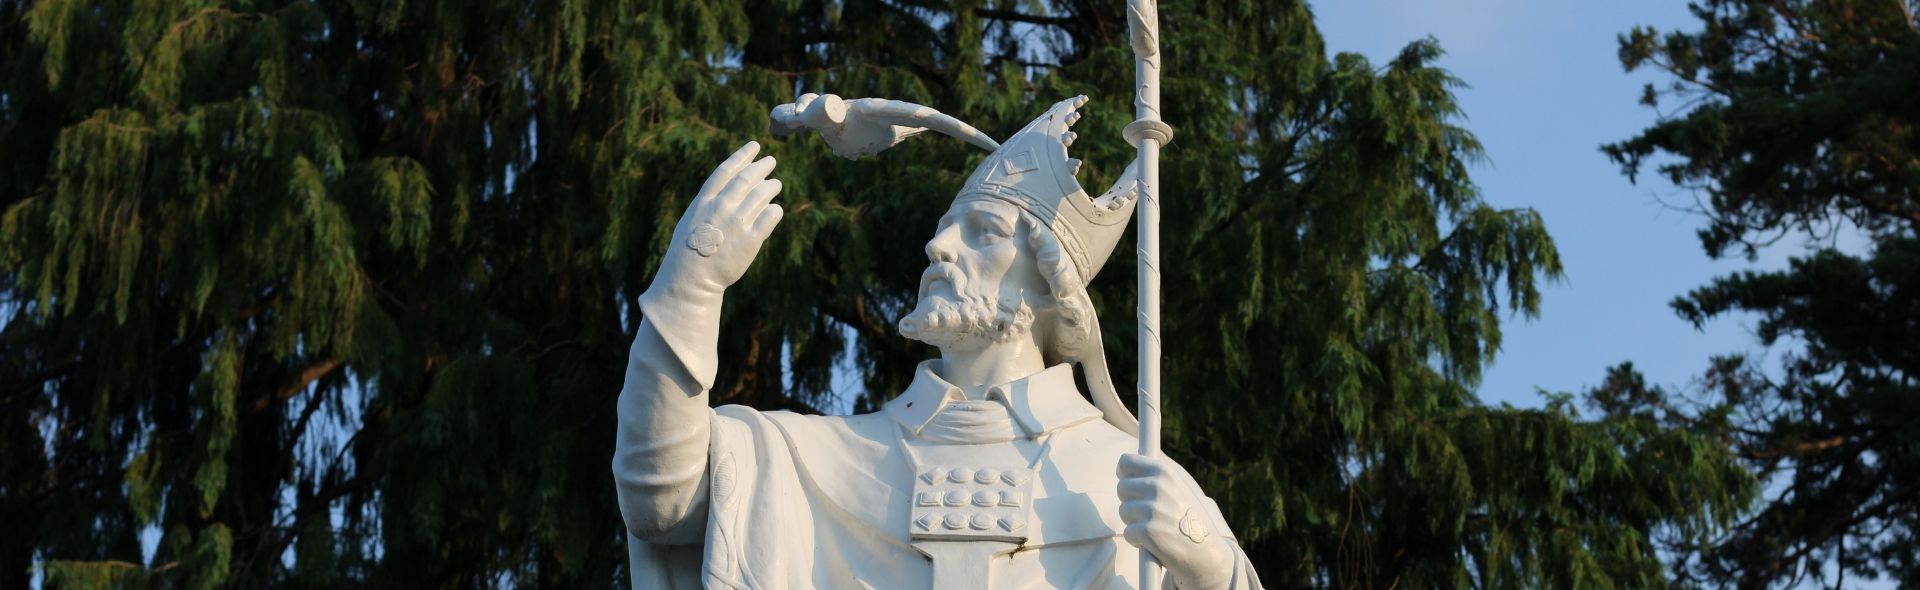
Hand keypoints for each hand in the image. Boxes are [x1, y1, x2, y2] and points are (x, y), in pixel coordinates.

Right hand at [650, 141, 783, 296]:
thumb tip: (729, 190)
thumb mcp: (692, 220)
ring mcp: (737, 223)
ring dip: (771, 186)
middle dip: (761, 166)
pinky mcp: (751, 241)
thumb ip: (710, 203)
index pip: (726, 171)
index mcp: (705, 201)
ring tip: (775, 184)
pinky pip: (770, 217)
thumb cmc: (689, 250)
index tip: (754, 146)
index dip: (742, 156)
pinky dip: (774, 209)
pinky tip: (774, 208)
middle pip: (747, 179)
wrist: (691, 278)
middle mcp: (722, 208)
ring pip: (762, 195)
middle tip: (771, 161)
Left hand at [770, 93, 998, 158]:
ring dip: (959, 135)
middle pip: (933, 120)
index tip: (964, 132)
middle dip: (962, 131)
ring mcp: (895, 123)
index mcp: (878, 110)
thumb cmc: (812, 115)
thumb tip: (829, 109)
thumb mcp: (811, 114)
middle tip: (992, 144)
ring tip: (989, 145)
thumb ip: (815, 110)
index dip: (941, 124)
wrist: (813, 117)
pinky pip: (920, 133)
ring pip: (931, 126)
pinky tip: (966, 141)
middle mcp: (892, 113)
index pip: (915, 115)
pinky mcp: (892, 132)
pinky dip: (942, 137)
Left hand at [1118, 453, 1235, 588]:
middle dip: (1131, 501)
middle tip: (1150, 513)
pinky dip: (1137, 540)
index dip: (1125, 475)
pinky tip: (1154, 541)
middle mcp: (1157, 487)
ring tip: (1155, 527)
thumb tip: (1133, 455)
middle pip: (1122, 488)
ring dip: (1134, 522)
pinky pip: (1128, 532)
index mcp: (1164, 471)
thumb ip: (1157, 472)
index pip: (1126, 461)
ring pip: (1124, 511)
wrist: (1205, 550)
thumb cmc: (1189, 517)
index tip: (1131, 484)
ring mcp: (1152, 509)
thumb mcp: (1179, 485)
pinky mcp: (1148, 531)